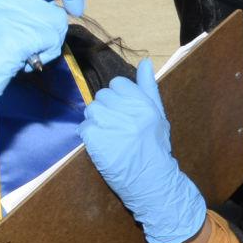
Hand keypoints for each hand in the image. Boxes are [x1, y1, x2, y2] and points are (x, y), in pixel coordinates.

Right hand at [0, 0, 85, 161]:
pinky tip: (24, 64)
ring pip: (56, 19)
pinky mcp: (16, 35)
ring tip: (27, 56)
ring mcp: (9, 14)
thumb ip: (18, 14)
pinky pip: (50, 40)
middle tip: (76, 11)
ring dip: (51, 43)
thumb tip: (52, 10)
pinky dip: (44, 56)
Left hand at [80, 59, 206, 242]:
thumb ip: (149, 88)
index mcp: (144, 103)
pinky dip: (89, 136)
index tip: (123, 113)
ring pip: (91, 110)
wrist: (152, 180)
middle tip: (116, 127)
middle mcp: (129, 112)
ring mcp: (112, 126)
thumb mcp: (158, 115)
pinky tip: (101, 145)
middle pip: (102, 96)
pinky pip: (84, 127)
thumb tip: (146, 61)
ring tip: (108, 136)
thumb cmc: (155, 147)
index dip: (118, 98)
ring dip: (96, 122)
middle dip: (106, 109)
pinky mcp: (97, 141)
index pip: (117, 84)